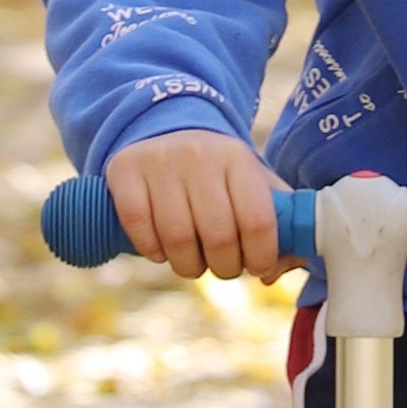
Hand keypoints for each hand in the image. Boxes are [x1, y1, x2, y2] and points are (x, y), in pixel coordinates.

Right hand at [106, 131, 290, 282]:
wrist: (167, 134)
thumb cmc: (219, 177)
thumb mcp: (255, 187)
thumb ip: (281, 227)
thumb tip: (273, 273)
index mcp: (239, 159)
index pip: (259, 221)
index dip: (262, 257)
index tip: (258, 267)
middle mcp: (200, 155)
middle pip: (219, 237)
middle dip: (225, 267)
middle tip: (223, 266)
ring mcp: (160, 161)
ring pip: (177, 239)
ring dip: (188, 266)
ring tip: (193, 261)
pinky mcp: (125, 170)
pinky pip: (139, 227)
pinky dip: (151, 251)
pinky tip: (161, 249)